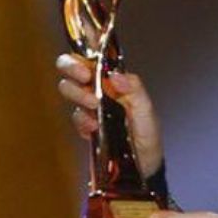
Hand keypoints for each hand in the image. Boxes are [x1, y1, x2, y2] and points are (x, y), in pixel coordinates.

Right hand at [55, 53, 163, 177]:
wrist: (144, 166)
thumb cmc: (148, 135)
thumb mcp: (147, 111)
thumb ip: (135, 90)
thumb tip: (115, 75)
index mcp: (116, 81)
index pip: (94, 57)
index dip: (84, 51)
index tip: (87, 62)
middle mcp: (100, 89)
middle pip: (72, 68)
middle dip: (72, 69)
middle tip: (85, 79)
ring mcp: (90, 107)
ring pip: (69, 89)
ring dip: (77, 94)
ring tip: (94, 107)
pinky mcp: (84, 126)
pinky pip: (74, 116)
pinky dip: (81, 120)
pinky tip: (94, 127)